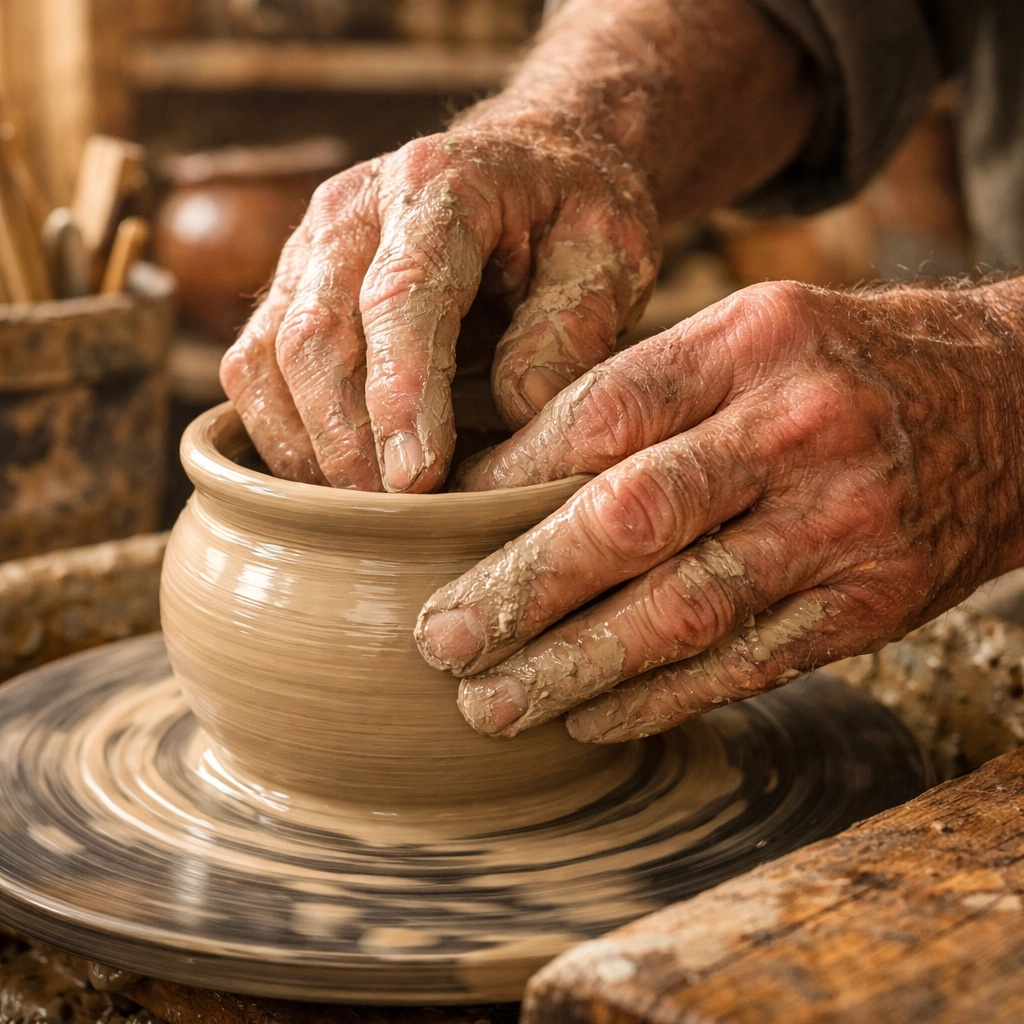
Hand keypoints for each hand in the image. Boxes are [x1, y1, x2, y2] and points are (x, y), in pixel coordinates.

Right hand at [219, 126, 658, 491]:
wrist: (527, 166)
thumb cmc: (571, 216)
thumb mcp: (608, 254)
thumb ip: (571, 327)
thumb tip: (517, 413)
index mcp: (439, 185)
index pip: (402, 297)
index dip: (402, 395)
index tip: (419, 480)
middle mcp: (353, 208)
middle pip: (315, 336)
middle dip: (348, 442)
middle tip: (392, 517)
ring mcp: (309, 247)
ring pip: (267, 358)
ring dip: (308, 448)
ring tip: (362, 512)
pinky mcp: (290, 288)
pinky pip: (253, 369)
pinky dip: (281, 435)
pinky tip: (329, 479)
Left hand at [415, 280, 1023, 741]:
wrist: (1010, 406)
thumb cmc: (841, 369)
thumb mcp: (748, 338)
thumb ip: (645, 397)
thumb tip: (506, 479)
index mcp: (752, 344)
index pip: (604, 415)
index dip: (509, 480)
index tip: (440, 529)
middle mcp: (796, 432)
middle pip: (632, 519)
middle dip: (523, 591)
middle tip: (441, 641)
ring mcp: (841, 525)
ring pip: (684, 612)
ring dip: (575, 669)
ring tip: (493, 705)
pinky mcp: (871, 604)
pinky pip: (746, 663)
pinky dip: (660, 699)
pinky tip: (591, 718)